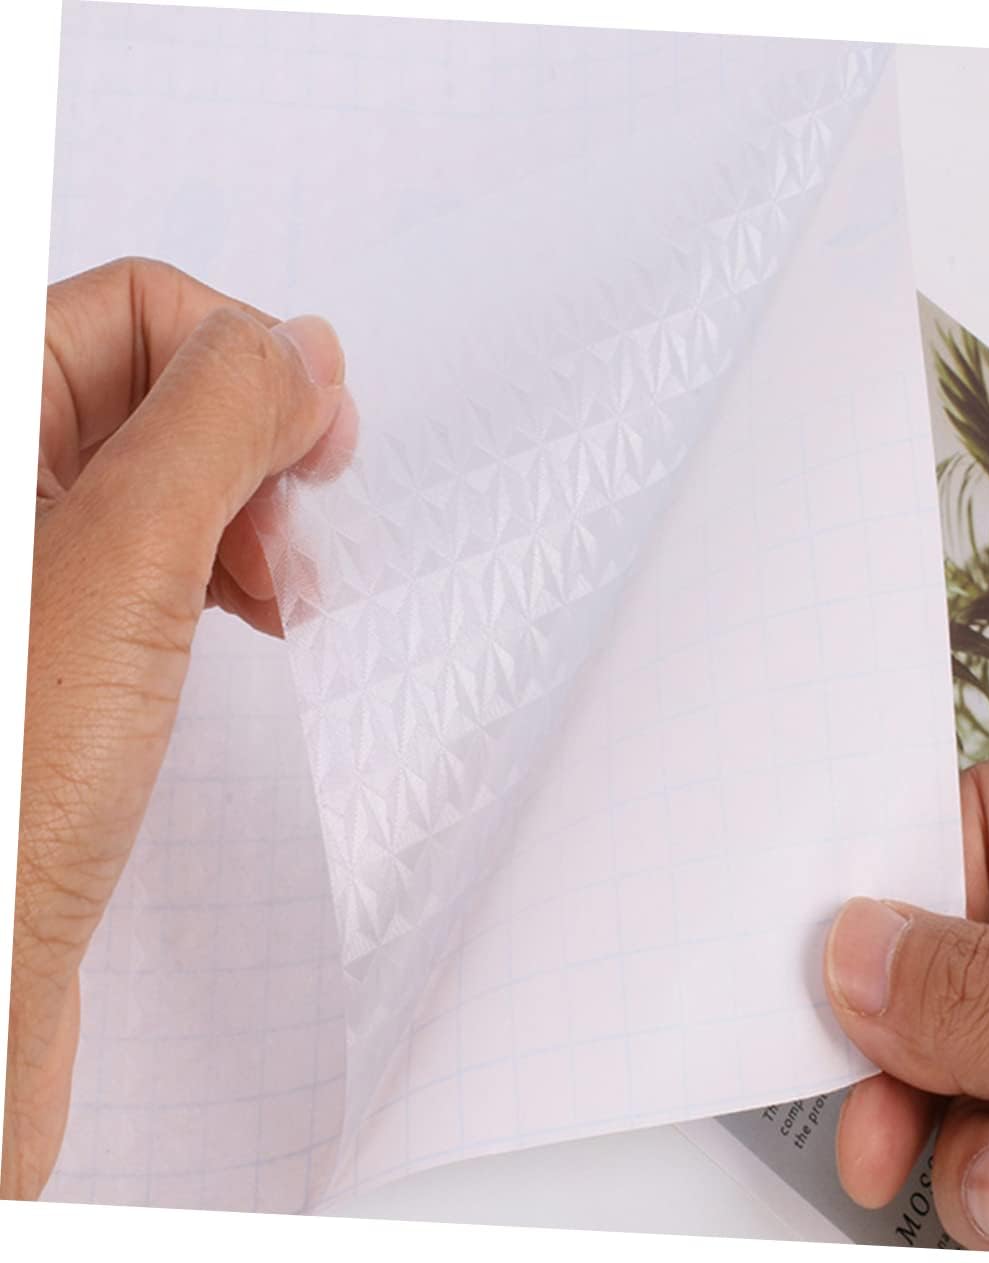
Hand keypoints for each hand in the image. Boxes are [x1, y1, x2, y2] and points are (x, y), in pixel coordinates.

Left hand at [4, 258, 355, 1198]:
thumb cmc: (5, 800)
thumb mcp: (125, 565)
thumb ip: (218, 422)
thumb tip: (301, 345)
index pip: (132, 308)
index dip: (243, 356)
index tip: (321, 441)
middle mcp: (2, 499)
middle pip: (151, 382)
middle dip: (253, 444)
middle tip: (297, 524)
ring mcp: (29, 574)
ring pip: (165, 473)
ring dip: (247, 514)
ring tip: (278, 593)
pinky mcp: (56, 644)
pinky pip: (158, 553)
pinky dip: (222, 571)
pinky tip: (249, 618)